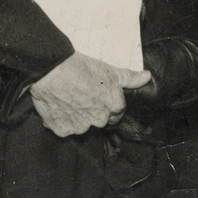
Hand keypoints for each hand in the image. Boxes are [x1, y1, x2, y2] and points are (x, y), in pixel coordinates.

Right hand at [30, 52, 151, 137]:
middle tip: (81, 94)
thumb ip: (129, 77)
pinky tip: (57, 104)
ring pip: (80, 125)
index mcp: (113, 106)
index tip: (98, 94)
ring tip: (67, 97)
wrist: (50, 70)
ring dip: (76, 116)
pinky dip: (60, 119)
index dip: (108, 102)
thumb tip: (147, 77)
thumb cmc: (79, 67)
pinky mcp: (62, 130)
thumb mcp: (108, 69)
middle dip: (92, 111)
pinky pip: (63, 127)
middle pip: (99, 120)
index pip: (117, 112)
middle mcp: (99, 121)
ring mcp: (80, 127)